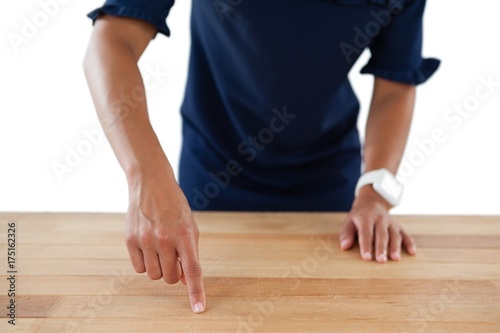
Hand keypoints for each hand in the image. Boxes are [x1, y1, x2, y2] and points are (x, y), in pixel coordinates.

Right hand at [125, 167, 205, 312]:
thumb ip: (190, 255)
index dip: (197, 291)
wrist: (151, 184)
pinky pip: (138, 268)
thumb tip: (187, 281)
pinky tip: (147, 246)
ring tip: (161, 249)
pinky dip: (144, 263)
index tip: (199, 309)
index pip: (193, 270)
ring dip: (159, 268)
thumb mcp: (189, 227)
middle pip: (171, 278)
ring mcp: (145, 240)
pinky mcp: (130, 240)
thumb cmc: (175, 207)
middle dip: (175, 273)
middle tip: (174, 257)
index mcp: (185, 235)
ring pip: (154, 275)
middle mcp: (164, 239)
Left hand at [339, 186, 415, 262]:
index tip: (366, 258)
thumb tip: (344, 246)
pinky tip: (412, 252)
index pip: (366, 233)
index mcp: (365, 218)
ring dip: (396, 247)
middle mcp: (380, 219)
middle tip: (381, 261)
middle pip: (381, 235)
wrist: (371, 203)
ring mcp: (391, 222)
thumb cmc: (358, 218)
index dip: (366, 246)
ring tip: (395, 259)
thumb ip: (346, 234)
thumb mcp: (348, 222)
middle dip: (382, 248)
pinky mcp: (399, 226)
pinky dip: (410, 243)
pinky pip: (405, 234)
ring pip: (394, 235)